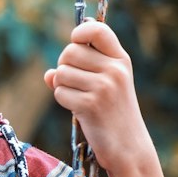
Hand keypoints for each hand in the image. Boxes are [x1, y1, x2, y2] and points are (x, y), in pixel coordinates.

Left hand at [44, 20, 152, 174]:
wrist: (129, 147)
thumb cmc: (114, 114)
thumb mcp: (107, 86)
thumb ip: (83, 72)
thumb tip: (48, 74)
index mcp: (121, 60)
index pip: (98, 29)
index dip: (80, 32)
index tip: (76, 42)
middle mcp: (114, 70)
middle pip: (70, 51)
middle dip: (64, 66)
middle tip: (73, 82)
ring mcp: (103, 87)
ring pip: (61, 73)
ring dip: (62, 86)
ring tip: (78, 97)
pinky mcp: (90, 105)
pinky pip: (60, 93)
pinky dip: (64, 101)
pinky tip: (78, 110)